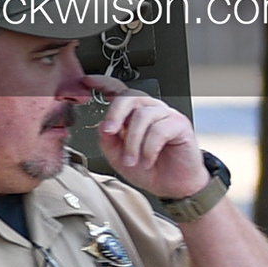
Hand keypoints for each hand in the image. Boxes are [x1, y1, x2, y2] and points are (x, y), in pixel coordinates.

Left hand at [92, 86, 208, 202]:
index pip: (118, 91)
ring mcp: (166, 115)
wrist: (171, 185)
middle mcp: (149, 109)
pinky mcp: (180, 125)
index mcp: (132, 114)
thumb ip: (107, 141)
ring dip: (133, 142)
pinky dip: (149, 148)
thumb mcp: (118, 157)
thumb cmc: (148, 168)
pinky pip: (159, 129)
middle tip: (110, 132)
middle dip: (115, 114)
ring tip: (132, 160)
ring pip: (142, 115)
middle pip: (129, 96)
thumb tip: (103, 126)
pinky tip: (147, 160)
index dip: (103, 83)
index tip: (87, 81)